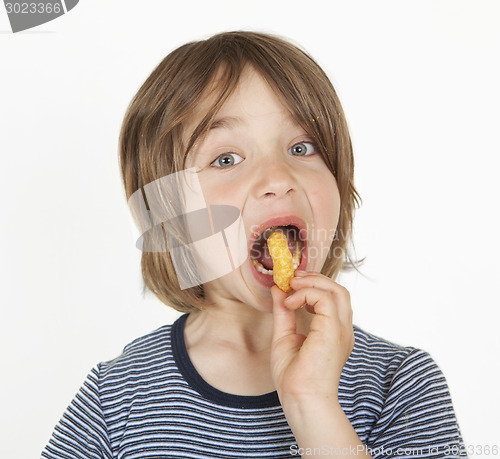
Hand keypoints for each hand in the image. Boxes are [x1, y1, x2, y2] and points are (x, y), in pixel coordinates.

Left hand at [270, 271, 354, 405]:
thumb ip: (284, 312)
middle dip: (315, 279)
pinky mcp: (333, 330)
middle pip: (339, 290)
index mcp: (333, 333)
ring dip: (313, 282)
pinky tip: (290, 303)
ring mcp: (340, 330)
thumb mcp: (284, 336)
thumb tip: (278, 289)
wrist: (300, 399)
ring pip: (337, 290)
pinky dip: (306, 294)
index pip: (332, 299)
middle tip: (293, 278)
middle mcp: (341, 330)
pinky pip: (324, 298)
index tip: (291, 283)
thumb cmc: (294, 377)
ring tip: (292, 285)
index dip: (313, 286)